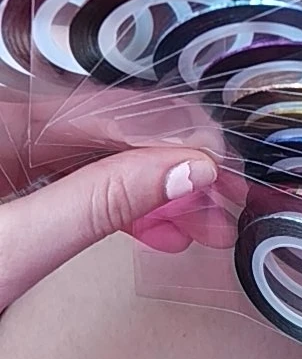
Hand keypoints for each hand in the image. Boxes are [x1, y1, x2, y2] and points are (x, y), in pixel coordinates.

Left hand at [0, 145, 217, 312]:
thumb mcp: (17, 247)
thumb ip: (96, 204)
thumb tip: (178, 172)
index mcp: (4, 124)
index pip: (104, 110)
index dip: (170, 134)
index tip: (217, 160)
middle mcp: (10, 134)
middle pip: (110, 137)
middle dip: (174, 168)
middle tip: (222, 195)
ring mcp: (13, 165)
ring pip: (104, 165)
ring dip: (159, 193)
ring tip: (203, 221)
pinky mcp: (20, 200)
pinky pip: (85, 191)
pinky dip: (127, 211)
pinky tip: (161, 231)